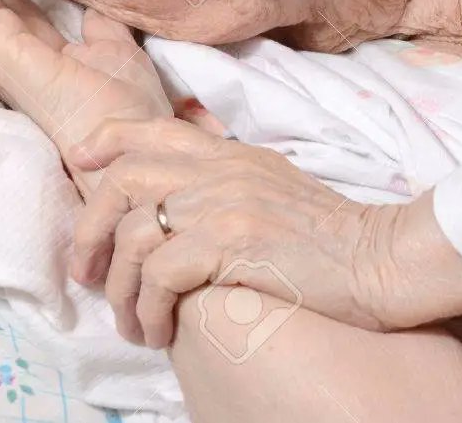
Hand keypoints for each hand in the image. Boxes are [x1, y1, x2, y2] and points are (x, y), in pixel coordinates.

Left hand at [67, 117, 402, 347]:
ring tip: (135, 324)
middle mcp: (221, 168)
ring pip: (134, 236)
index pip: (154, 128)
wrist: (380, 258)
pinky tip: (161, 332)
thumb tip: (179, 207)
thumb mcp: (274, 189)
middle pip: (123, 181)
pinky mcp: (232, 242)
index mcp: (231, 153)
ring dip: (121, 291)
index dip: (107, 142)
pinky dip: (149, 311)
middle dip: (90, 232)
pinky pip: (159, 276)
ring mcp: (225, 201)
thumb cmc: (332, 239)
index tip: (82, 165)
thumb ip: (228, 184)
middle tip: (88, 275)